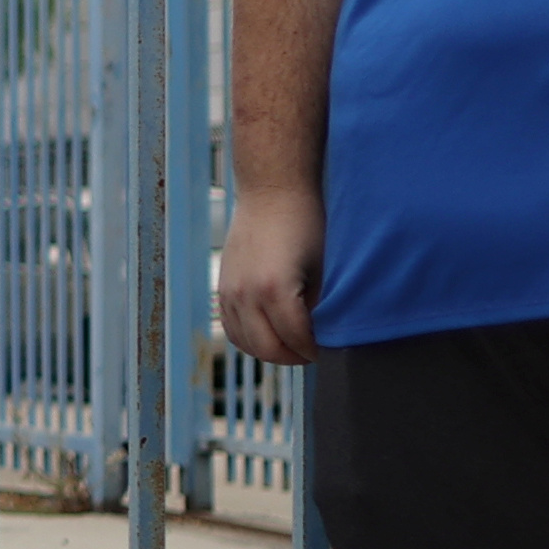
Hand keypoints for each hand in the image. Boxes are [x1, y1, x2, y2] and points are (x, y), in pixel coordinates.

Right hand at [216, 185, 325, 367]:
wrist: (272, 192)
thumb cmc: (305, 225)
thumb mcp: (320, 270)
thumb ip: (314, 307)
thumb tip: (315, 334)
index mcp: (275, 289)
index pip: (296, 339)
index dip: (314, 351)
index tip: (326, 352)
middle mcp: (246, 295)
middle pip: (268, 349)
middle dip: (293, 357)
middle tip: (311, 354)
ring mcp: (230, 292)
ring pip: (246, 343)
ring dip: (270, 351)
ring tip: (291, 346)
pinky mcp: (222, 288)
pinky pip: (232, 328)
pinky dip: (249, 339)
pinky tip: (268, 334)